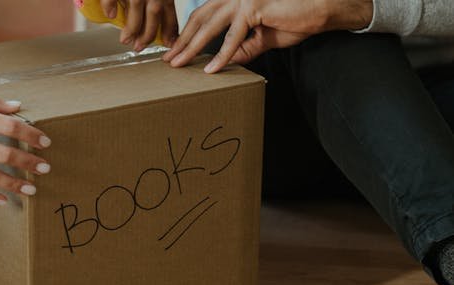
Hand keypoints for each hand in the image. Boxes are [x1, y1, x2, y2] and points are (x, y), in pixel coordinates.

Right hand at [100, 0, 178, 49]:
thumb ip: (155, 2)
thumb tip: (153, 24)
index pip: (168, 11)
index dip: (169, 29)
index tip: (169, 44)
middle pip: (154, 13)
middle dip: (148, 34)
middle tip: (140, 47)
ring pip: (136, 8)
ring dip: (131, 28)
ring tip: (125, 40)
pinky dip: (110, 6)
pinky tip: (110, 16)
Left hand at [162, 0, 372, 71]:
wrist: (323, 10)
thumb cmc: (297, 18)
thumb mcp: (263, 37)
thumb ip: (243, 46)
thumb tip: (226, 61)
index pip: (204, 15)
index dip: (187, 32)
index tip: (175, 50)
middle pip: (201, 19)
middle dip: (182, 41)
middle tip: (169, 60)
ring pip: (210, 26)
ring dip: (192, 47)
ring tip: (180, 64)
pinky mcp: (254, 7)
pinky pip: (233, 37)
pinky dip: (222, 55)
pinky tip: (212, 69)